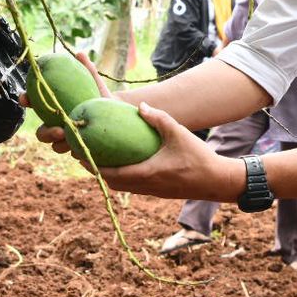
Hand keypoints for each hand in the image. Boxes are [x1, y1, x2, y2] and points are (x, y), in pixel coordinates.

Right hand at [22, 50, 109, 153]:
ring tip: (71, 138)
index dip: (26, 100)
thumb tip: (79, 53)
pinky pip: (74, 154)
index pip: (35, 104)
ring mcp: (67, 140)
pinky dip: (78, 152)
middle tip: (58, 129)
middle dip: (46, 133)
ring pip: (56, 146)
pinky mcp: (79, 150)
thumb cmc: (99, 95)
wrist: (117, 114)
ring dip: (60, 144)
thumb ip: (87, 69)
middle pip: (42, 133)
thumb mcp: (94, 82)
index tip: (25, 98)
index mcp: (54, 107)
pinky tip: (84, 150)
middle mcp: (57, 126)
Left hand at [96, 102, 239, 200]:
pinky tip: (124, 163)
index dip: (92, 165)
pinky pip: (133, 186)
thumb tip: (140, 105)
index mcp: (145, 173)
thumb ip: (158, 118)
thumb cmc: (198, 157)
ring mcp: (151, 191)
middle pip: (111, 182)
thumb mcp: (178, 133)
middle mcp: (144, 186)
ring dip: (108, 175)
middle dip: (96, 170)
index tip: (79, 154)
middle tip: (84, 154)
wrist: (217, 181)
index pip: (110, 173)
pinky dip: (122, 177)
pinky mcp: (158, 191)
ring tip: (100, 158)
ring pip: (122, 186)